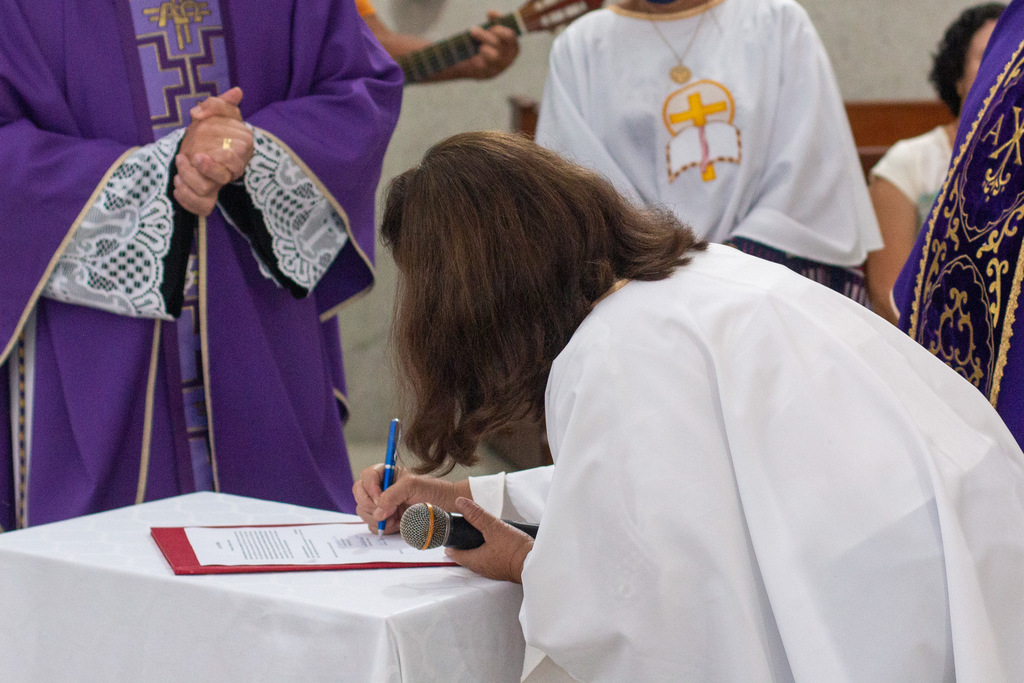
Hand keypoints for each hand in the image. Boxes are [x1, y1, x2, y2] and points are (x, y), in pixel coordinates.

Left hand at [173, 88, 253, 214]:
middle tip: (193, 156)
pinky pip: (202, 207)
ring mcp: (220, 184)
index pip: (238, 154)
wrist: (198, 146)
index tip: (199, 127)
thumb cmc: (212, 128)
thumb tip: (220, 99)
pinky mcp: (208, 197)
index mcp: (242, 148)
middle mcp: (234, 169)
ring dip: (190, 178)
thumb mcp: (216, 111)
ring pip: (209, 189)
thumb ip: (218, 103)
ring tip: (179, 164)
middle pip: (227, 176)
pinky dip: (187, 198)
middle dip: (207, 168)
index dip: (220, 148)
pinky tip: (177, 185)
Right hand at [352, 465, 468, 534]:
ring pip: (363, 512)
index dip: (370, 489)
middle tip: (386, 512)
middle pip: (360, 495)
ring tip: (396, 518)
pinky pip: (372, 525)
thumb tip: (378, 511)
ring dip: (377, 519)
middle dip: (370, 506)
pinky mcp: (384, 519)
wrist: (443, 507)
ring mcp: (381, 504)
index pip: (367, 476)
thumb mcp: (413, 486)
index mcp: (386, 474)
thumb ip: (393, 495)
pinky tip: (397, 524)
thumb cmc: (431, 490)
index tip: (379, 500)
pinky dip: (382, 528)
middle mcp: (381, 488)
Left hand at [444, 497, 532, 582]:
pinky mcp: (504, 568)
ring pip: (479, 559)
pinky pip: (491, 560)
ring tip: (477, 539)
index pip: (455, 555)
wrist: (535, 563)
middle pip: (466, 558)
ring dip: (476, 550)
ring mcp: (494, 570)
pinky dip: (489, 552)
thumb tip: (461, 503)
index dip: (450, 545)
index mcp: (476, 561)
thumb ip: (477, 515)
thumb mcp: (494, 527)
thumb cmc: (515, 550)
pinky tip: (495, 545)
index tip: (446, 539)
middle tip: (460, 537)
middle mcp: (483, 568)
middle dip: (463, 547)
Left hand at [462, 12, 519, 79]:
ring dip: (483, 48)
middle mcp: (507, 59)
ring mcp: (498, 68)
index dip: (502, 31)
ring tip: (476, 46)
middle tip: (473, 30)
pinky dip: (476, 60)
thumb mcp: (489, 32)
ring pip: (493, 56)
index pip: (511, 38)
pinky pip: (482, 66)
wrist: (466, 63)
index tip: (492, 27)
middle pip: (499, 45)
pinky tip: (472, 58)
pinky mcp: (486, 75)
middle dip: (485, 36)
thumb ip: (493, 22)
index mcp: (512, 47)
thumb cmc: (482, 44)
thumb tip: (492, 13)